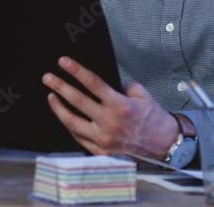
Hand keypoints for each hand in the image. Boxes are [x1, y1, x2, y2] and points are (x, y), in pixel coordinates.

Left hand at [42, 56, 177, 158]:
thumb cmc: (154, 120)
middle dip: (60, 86)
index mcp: (119, 105)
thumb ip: (123, 87)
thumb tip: (107, 82)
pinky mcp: (101, 152)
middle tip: (48, 77)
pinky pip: (79, 138)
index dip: (76, 71)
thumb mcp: (142, 96)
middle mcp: (108, 122)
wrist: (165, 146)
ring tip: (51, 96)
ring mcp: (103, 139)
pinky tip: (64, 116)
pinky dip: (70, 126)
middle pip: (77, 101)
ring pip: (72, 122)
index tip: (63, 62)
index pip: (92, 83)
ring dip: (58, 108)